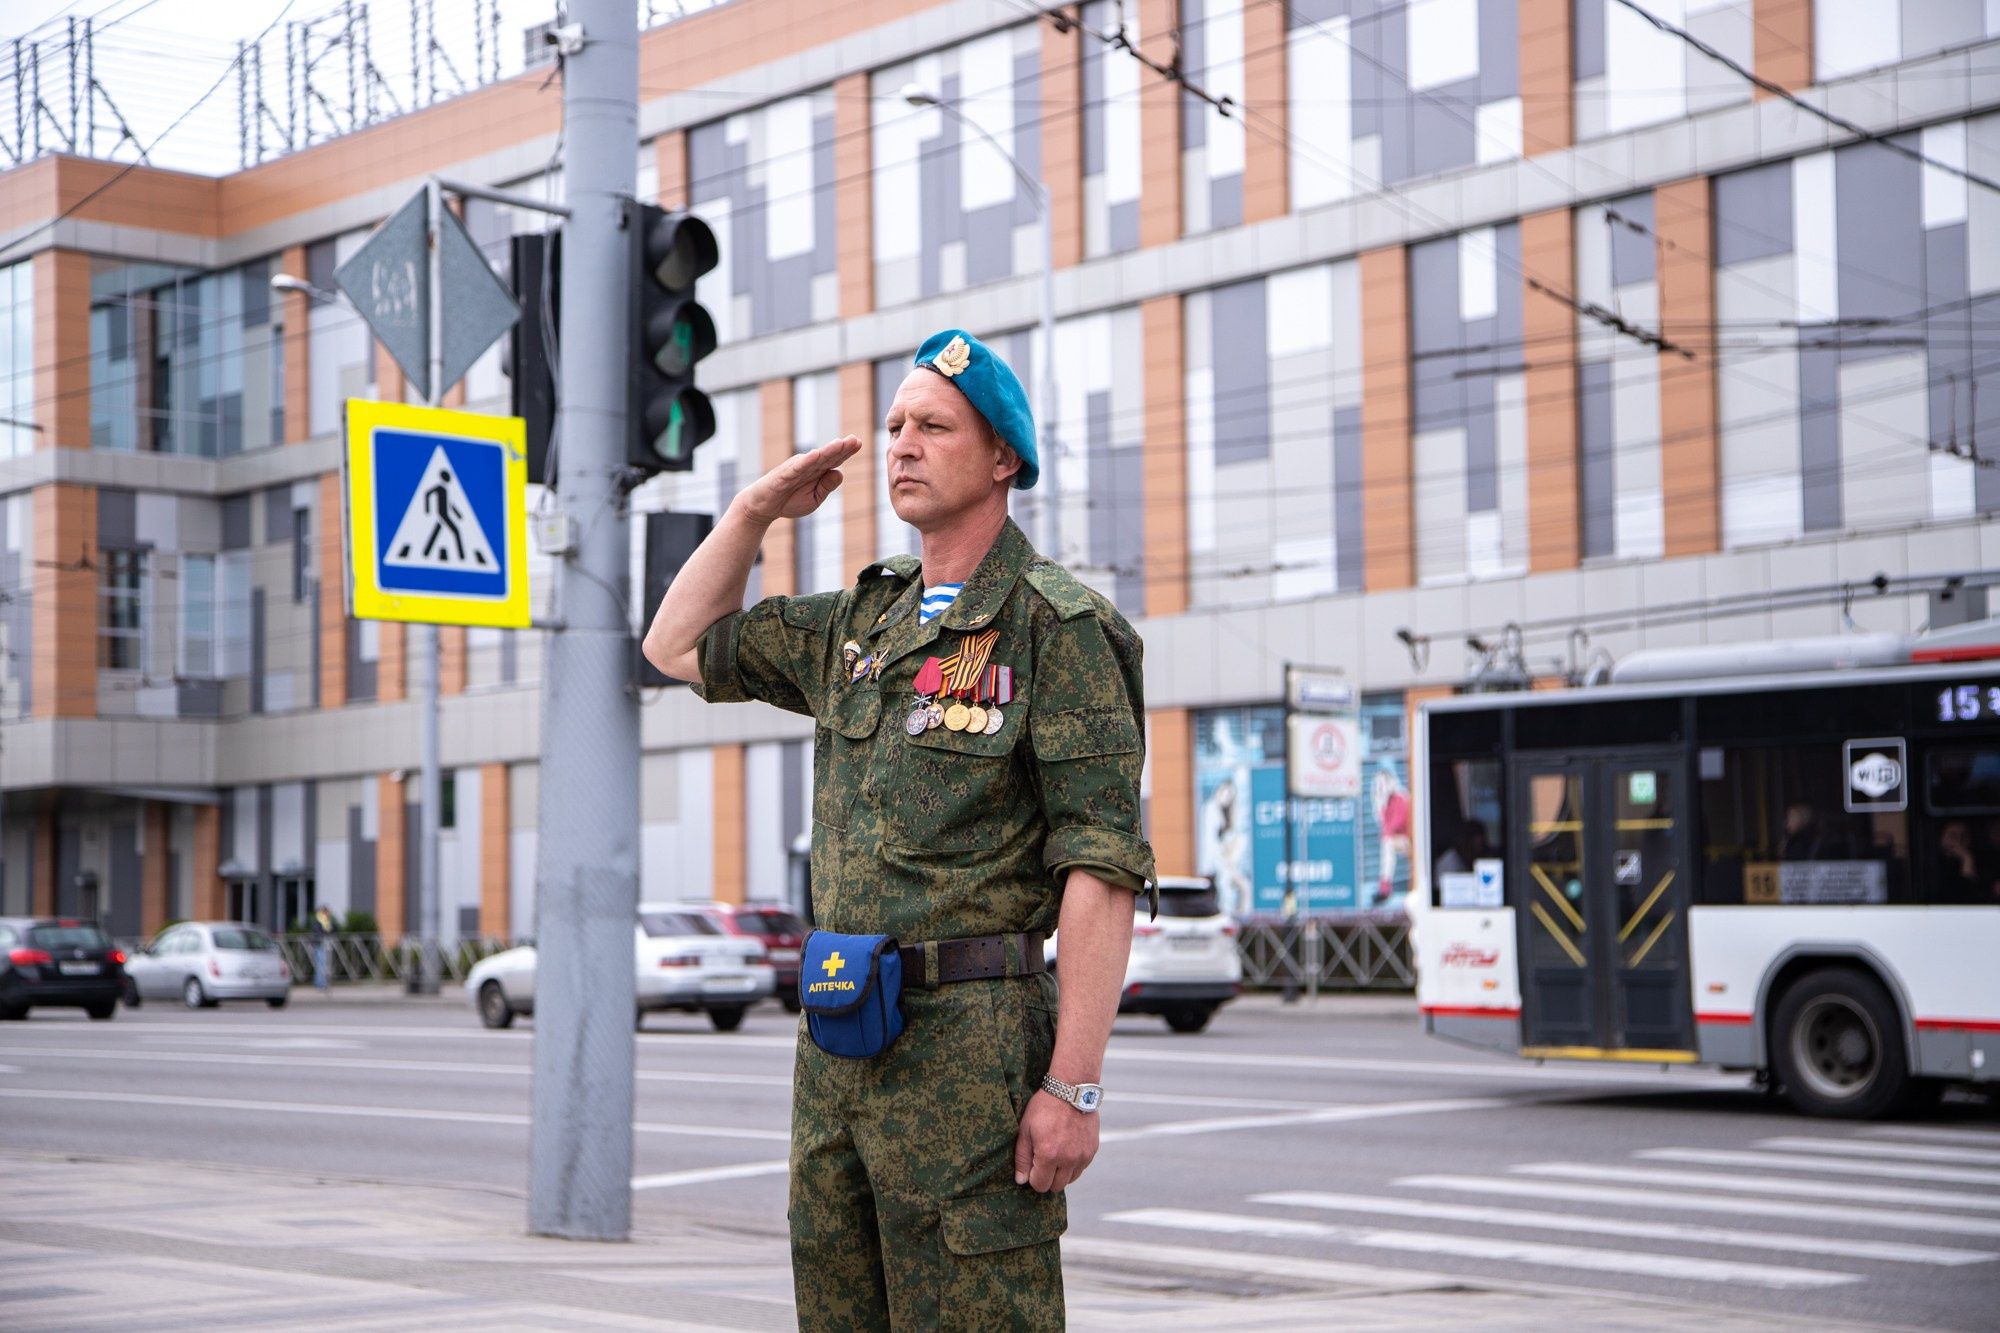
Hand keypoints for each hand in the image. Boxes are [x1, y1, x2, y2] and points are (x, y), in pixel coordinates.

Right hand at [736, 436, 863, 522]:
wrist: (763, 507)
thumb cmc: (789, 501)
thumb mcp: (814, 499)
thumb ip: (827, 486)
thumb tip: (840, 473)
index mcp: (817, 471)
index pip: (834, 460)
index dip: (846, 452)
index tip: (859, 443)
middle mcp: (808, 466)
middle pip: (827, 456)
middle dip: (841, 448)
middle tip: (855, 440)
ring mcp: (795, 469)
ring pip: (814, 459)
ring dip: (827, 451)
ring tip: (840, 443)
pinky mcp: (783, 475)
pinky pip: (796, 468)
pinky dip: (806, 461)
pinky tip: (816, 454)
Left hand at [1013, 1090, 1098, 1193]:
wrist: (1072, 1089)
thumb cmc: (1044, 1107)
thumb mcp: (1025, 1129)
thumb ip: (1022, 1157)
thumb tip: (1021, 1180)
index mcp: (1049, 1155)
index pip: (1040, 1185)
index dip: (1033, 1178)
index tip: (1032, 1166)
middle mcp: (1068, 1159)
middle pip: (1056, 1186)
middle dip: (1047, 1178)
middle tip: (1042, 1162)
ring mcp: (1083, 1156)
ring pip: (1070, 1180)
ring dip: (1061, 1173)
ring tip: (1055, 1154)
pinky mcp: (1092, 1150)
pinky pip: (1081, 1168)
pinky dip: (1073, 1164)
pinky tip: (1066, 1148)